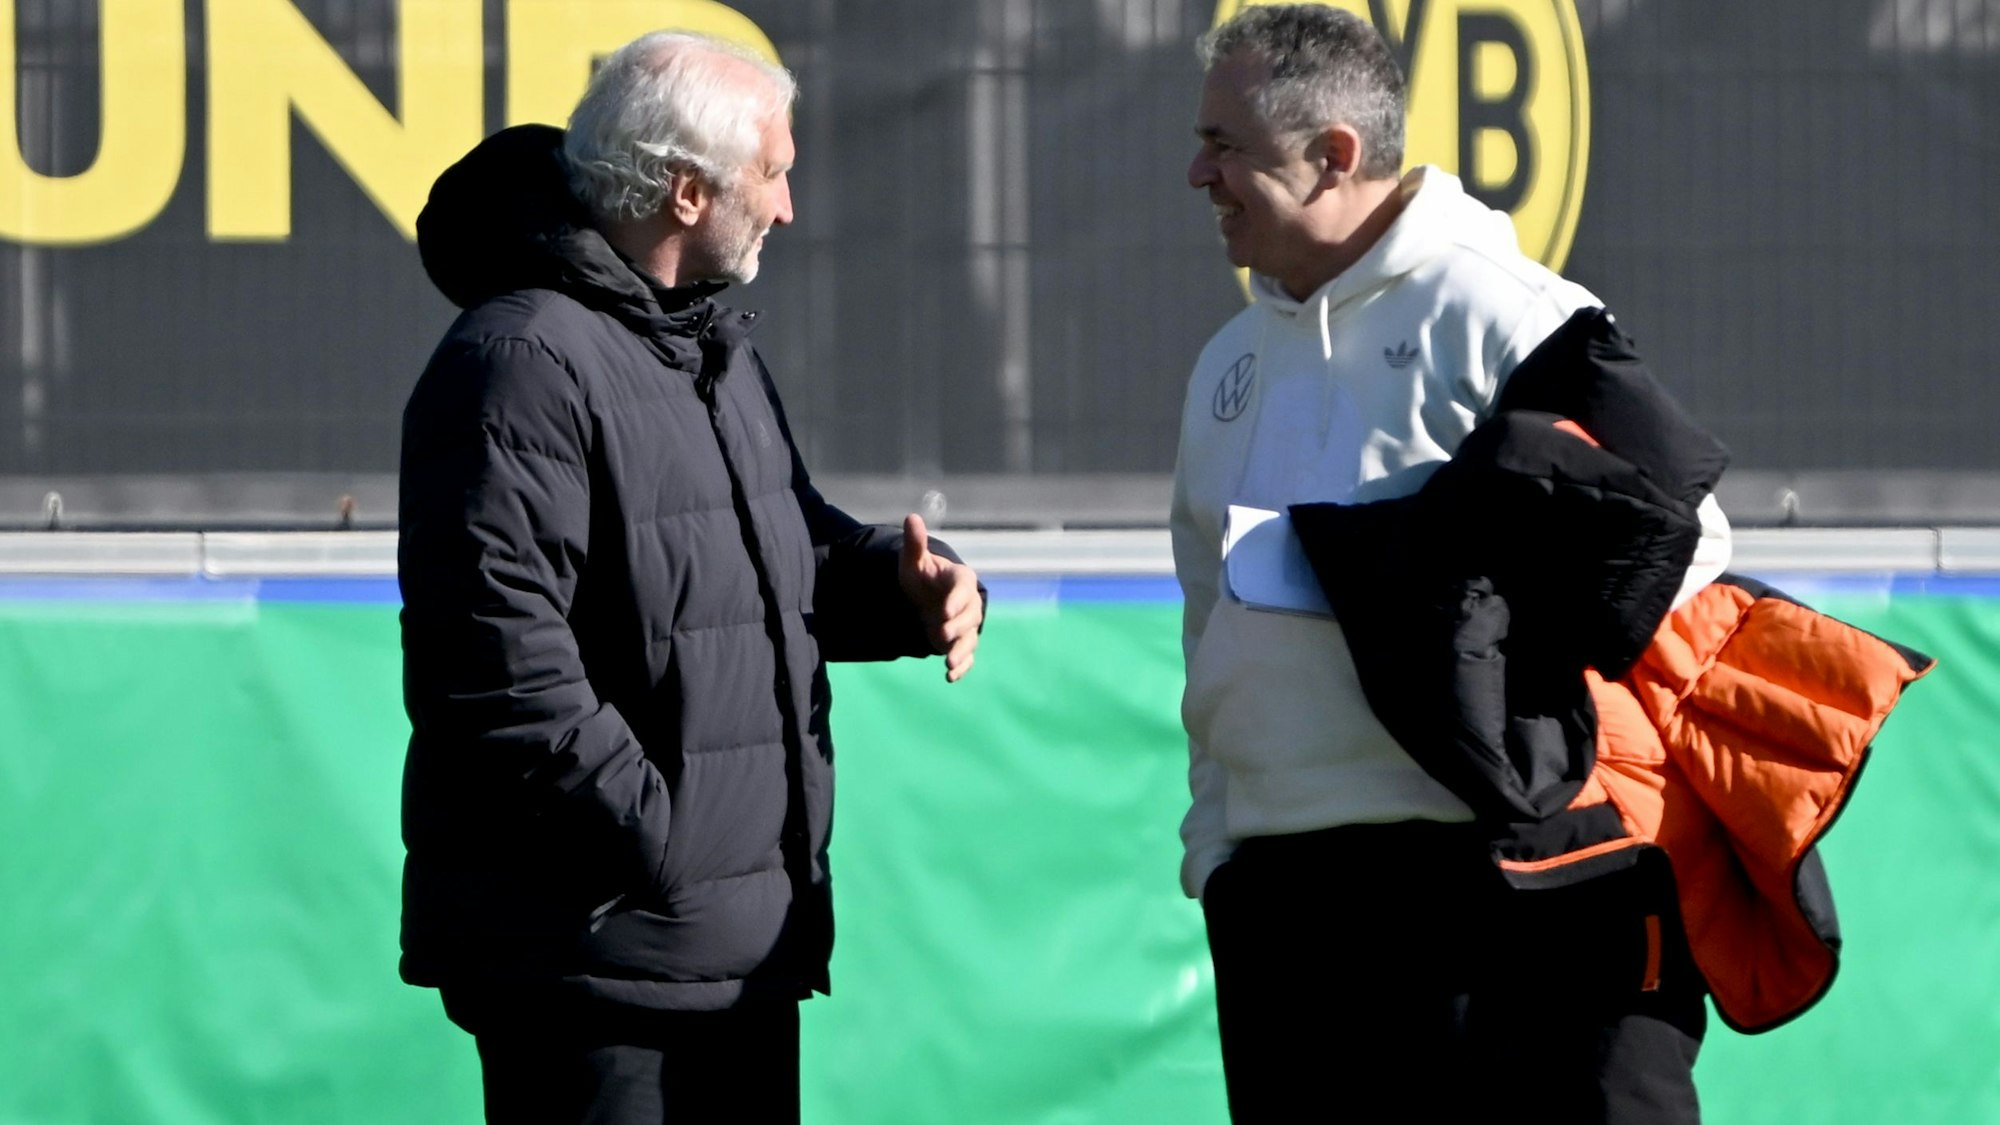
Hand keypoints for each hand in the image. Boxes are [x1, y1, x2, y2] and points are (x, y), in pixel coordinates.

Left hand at [897, 513, 982, 681]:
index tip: (945, 610)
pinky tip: (950, 677)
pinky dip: (962, 667)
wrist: (925, 597)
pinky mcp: (962, 642)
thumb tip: (911, 517)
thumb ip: (914, 543)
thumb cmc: (921, 576)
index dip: (957, 600)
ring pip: (970, 639)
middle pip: (970, 616)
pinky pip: (967, 656)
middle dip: (957, 627)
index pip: (964, 589)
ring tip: (948, 664)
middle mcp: (968, 603)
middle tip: (940, 634)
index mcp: (960, 580)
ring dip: (961, 652)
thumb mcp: (913, 561)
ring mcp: (966, 625)